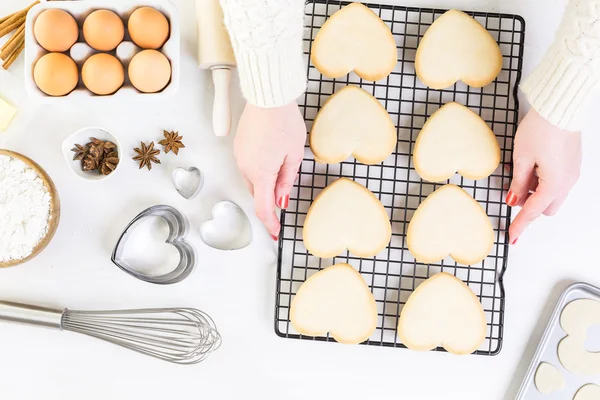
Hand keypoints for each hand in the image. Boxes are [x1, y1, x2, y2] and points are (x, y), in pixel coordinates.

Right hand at [234, 102, 306, 238]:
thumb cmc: (283, 121)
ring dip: (264, 181)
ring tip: (282, 161)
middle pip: (257, 193)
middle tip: (285, 194)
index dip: (269, 223)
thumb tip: (280, 200)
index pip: (263, 208)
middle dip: (269, 198)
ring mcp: (239, 156)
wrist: (267, 96)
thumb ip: (286, 180)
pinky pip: (247, 165)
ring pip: (252, 179)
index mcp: (261, 173)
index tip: (275, 232)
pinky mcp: (238, 146)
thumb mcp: (294, 154)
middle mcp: (246, 167)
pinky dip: (259, 168)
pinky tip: (271, 154)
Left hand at [506, 109, 581, 243]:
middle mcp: (567, 181)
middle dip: (529, 205)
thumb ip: (518, 183)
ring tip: (522, 171)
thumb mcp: (522, 158)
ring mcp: (572, 172)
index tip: (512, 236)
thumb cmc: (541, 129)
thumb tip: (513, 200)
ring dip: (537, 192)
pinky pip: (557, 181)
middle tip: (514, 190)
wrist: (561, 107)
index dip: (520, 225)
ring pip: (552, 195)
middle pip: (546, 207)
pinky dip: (544, 181)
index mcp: (554, 184)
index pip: (532, 211)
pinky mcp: (572, 163)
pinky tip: (532, 165)